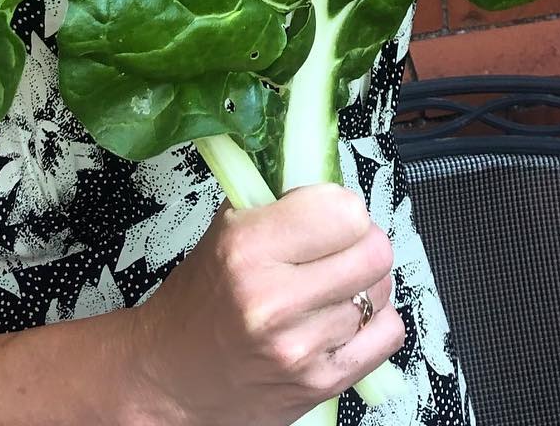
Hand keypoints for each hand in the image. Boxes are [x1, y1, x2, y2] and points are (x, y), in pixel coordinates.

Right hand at [130, 183, 404, 425]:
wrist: (172, 377)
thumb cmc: (199, 300)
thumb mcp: (225, 230)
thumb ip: (278, 200)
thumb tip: (330, 175)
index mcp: (247, 248)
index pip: (343, 211)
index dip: (339, 207)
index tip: (325, 214)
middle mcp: (275, 300)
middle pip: (374, 251)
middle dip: (360, 241)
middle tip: (337, 246)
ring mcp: (301, 347)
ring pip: (381, 291)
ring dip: (363, 283)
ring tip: (328, 286)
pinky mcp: (321, 384)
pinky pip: (388, 334)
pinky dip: (374, 322)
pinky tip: (341, 316)